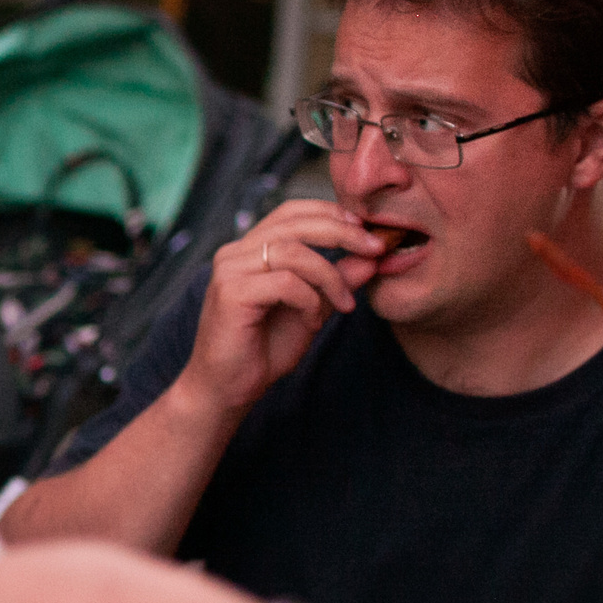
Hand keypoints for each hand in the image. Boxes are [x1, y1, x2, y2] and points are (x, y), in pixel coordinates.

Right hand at [176, 201, 383, 419]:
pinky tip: (313, 321)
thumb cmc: (263, 350)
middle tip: (375, 249)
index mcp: (250, 250)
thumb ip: (336, 282)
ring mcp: (229, 271)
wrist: (227, 390)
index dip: (331, 213)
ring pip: (293, 251)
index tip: (366, 231)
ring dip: (330, 276)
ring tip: (344, 304)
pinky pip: (285, 282)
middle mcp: (234, 254)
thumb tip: (371, 258)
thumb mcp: (312, 309)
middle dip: (343, 233)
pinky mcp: (231, 294)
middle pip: (295, 223)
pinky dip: (310, 300)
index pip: (291, 211)